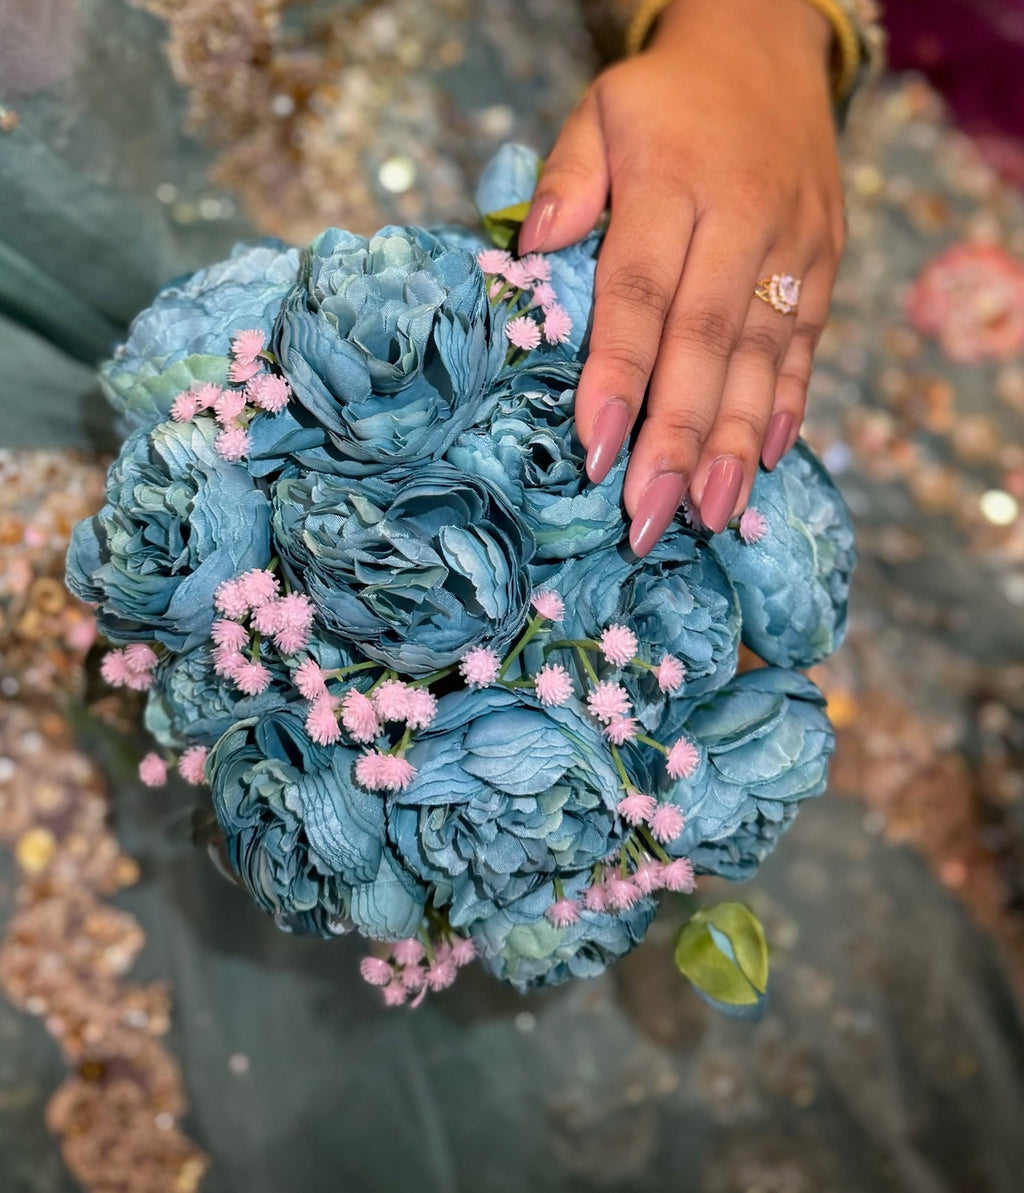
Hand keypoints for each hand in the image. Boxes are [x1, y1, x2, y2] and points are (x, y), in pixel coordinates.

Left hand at [518, 0, 842, 552]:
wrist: (770, 51)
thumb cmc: (667, 99)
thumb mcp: (602, 110)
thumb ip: (569, 178)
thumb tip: (533, 247)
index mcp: (673, 184)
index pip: (641, 293)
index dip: (620, 376)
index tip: (596, 452)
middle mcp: (741, 219)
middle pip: (706, 343)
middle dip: (678, 439)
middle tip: (650, 517)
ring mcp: (793, 244)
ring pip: (763, 357)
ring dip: (734, 444)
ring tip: (710, 515)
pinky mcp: (824, 263)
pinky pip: (805, 343)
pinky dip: (787, 405)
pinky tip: (766, 461)